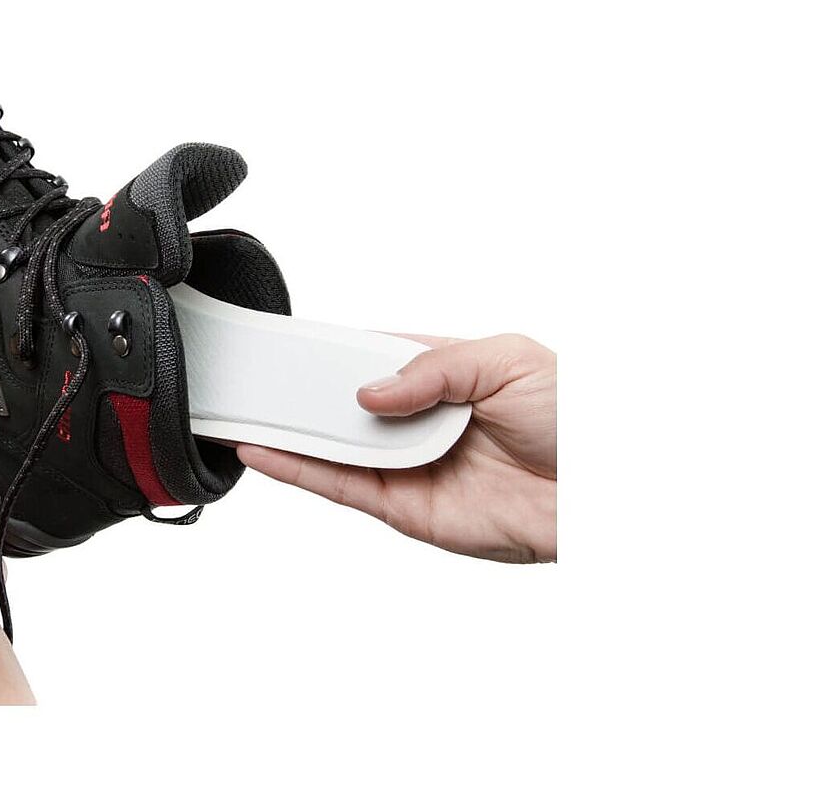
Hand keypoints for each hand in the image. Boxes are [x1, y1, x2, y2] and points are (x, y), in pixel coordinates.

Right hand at [238, 334, 555, 562]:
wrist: (609, 494)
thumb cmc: (581, 419)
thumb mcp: (508, 359)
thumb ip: (432, 368)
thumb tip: (368, 390)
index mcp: (447, 373)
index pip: (376, 356)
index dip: (335, 350)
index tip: (292, 340)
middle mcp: (423, 421)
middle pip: (346, 404)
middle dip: (301, 391)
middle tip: (254, 376)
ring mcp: (412, 466)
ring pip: (335, 447)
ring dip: (288, 431)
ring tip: (241, 410)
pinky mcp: (408, 510)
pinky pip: (343, 488)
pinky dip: (299, 471)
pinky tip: (265, 451)